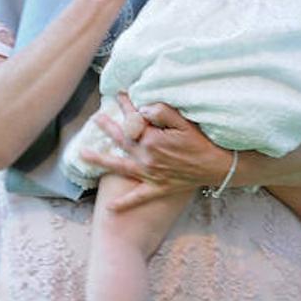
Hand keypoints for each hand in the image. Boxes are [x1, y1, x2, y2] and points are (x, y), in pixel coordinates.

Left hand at [80, 94, 231, 210]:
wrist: (217, 167)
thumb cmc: (202, 142)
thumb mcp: (184, 122)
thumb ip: (162, 112)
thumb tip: (142, 108)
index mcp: (152, 140)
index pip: (134, 121)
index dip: (126, 106)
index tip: (119, 94)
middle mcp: (147, 158)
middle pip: (122, 140)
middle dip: (108, 127)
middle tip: (96, 118)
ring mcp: (150, 175)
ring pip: (120, 167)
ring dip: (101, 160)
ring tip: (83, 154)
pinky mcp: (157, 188)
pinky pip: (137, 197)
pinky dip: (124, 202)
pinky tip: (110, 207)